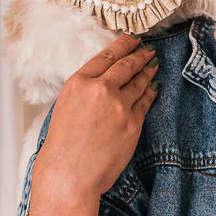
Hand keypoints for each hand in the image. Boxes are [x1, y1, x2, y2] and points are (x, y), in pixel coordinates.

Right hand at [32, 32, 159, 199]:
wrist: (69, 175)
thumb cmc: (62, 147)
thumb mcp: (65, 107)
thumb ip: (85, 91)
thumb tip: (102, 81)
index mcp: (79, 82)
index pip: (106, 55)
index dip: (123, 44)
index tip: (132, 39)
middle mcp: (101, 89)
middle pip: (126, 65)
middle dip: (139, 54)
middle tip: (147, 49)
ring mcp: (119, 106)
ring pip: (139, 83)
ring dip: (147, 73)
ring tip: (152, 66)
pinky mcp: (133, 124)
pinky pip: (145, 103)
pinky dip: (150, 94)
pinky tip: (153, 89)